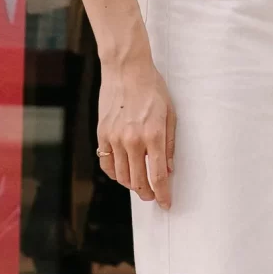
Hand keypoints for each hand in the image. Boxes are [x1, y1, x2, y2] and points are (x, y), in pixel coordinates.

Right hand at [98, 52, 175, 209]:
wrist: (126, 69)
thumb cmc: (152, 88)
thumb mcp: (170, 114)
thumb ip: (169, 144)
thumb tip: (169, 169)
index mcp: (153, 135)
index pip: (158, 176)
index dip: (162, 194)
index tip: (166, 204)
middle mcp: (132, 140)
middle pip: (138, 180)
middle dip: (147, 193)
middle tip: (152, 196)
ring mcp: (114, 138)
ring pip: (121, 175)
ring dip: (131, 184)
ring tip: (139, 184)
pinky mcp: (102, 134)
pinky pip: (106, 163)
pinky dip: (115, 173)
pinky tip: (122, 172)